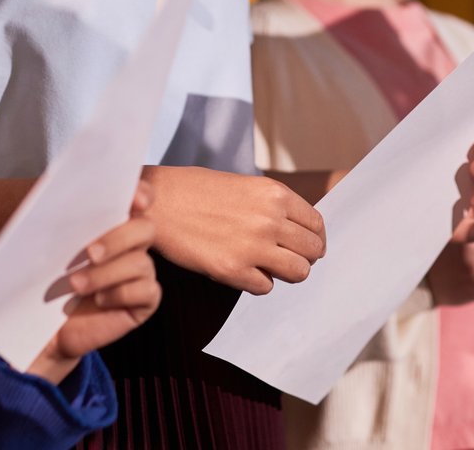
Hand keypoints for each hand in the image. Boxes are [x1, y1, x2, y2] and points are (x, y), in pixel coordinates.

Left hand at [30, 183, 161, 382]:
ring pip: (142, 263)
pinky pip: (147, 291)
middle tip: (88, 253)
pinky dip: (120, 294)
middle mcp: (131, 244)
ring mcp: (140, 273)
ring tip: (75, 285)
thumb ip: (58, 214)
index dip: (141, 193)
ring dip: (106, 274)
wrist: (38, 324)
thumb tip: (63, 190)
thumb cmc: (41, 277)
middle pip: (146, 228)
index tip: (134, 199)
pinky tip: (98, 301)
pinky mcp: (143, 302)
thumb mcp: (43, 241)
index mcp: (112, 220)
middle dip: (118, 238)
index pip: (140, 198)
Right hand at [143, 166, 324, 293]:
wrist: (157, 202)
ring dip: (285, 273)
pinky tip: (242, 269)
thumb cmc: (194, 190)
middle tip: (288, 258)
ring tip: (268, 267)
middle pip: (312, 251)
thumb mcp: (243, 185)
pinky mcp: (233, 270)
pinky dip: (257, 281)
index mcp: (274, 194)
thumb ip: (271, 206)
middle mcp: (270, 219)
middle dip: (304, 257)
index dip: (314, 238)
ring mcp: (253, 246)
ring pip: (298, 272)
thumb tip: (294, 229)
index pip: (316, 225)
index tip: (306, 245)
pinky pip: (266, 287)